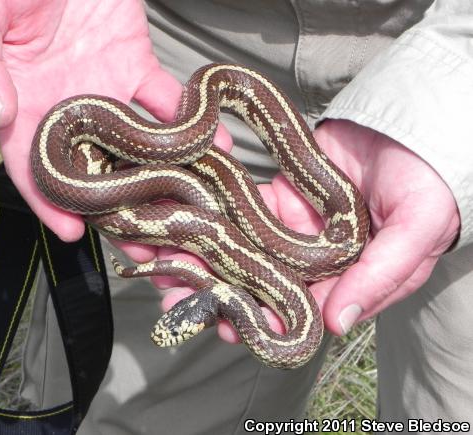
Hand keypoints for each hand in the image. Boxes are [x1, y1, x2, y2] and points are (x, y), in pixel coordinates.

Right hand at [0, 0, 230, 253]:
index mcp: (25, 104)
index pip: (33, 165)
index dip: (49, 202)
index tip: (73, 232)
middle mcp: (68, 109)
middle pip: (90, 171)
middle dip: (116, 211)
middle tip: (143, 245)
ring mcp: (105, 93)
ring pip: (131, 148)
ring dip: (157, 181)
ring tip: (184, 212)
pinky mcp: (136, 68)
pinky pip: (164, 103)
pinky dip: (189, 126)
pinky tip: (214, 150)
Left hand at [155, 119, 459, 341]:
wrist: (408, 127)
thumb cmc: (425, 182)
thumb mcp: (416, 230)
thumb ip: (382, 275)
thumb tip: (337, 323)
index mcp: (350, 280)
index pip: (303, 310)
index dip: (265, 320)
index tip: (227, 325)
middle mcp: (317, 263)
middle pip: (265, 286)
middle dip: (222, 294)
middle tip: (178, 301)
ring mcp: (296, 231)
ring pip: (248, 253)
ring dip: (210, 262)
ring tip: (170, 269)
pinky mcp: (280, 201)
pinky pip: (246, 214)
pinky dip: (219, 220)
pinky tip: (189, 228)